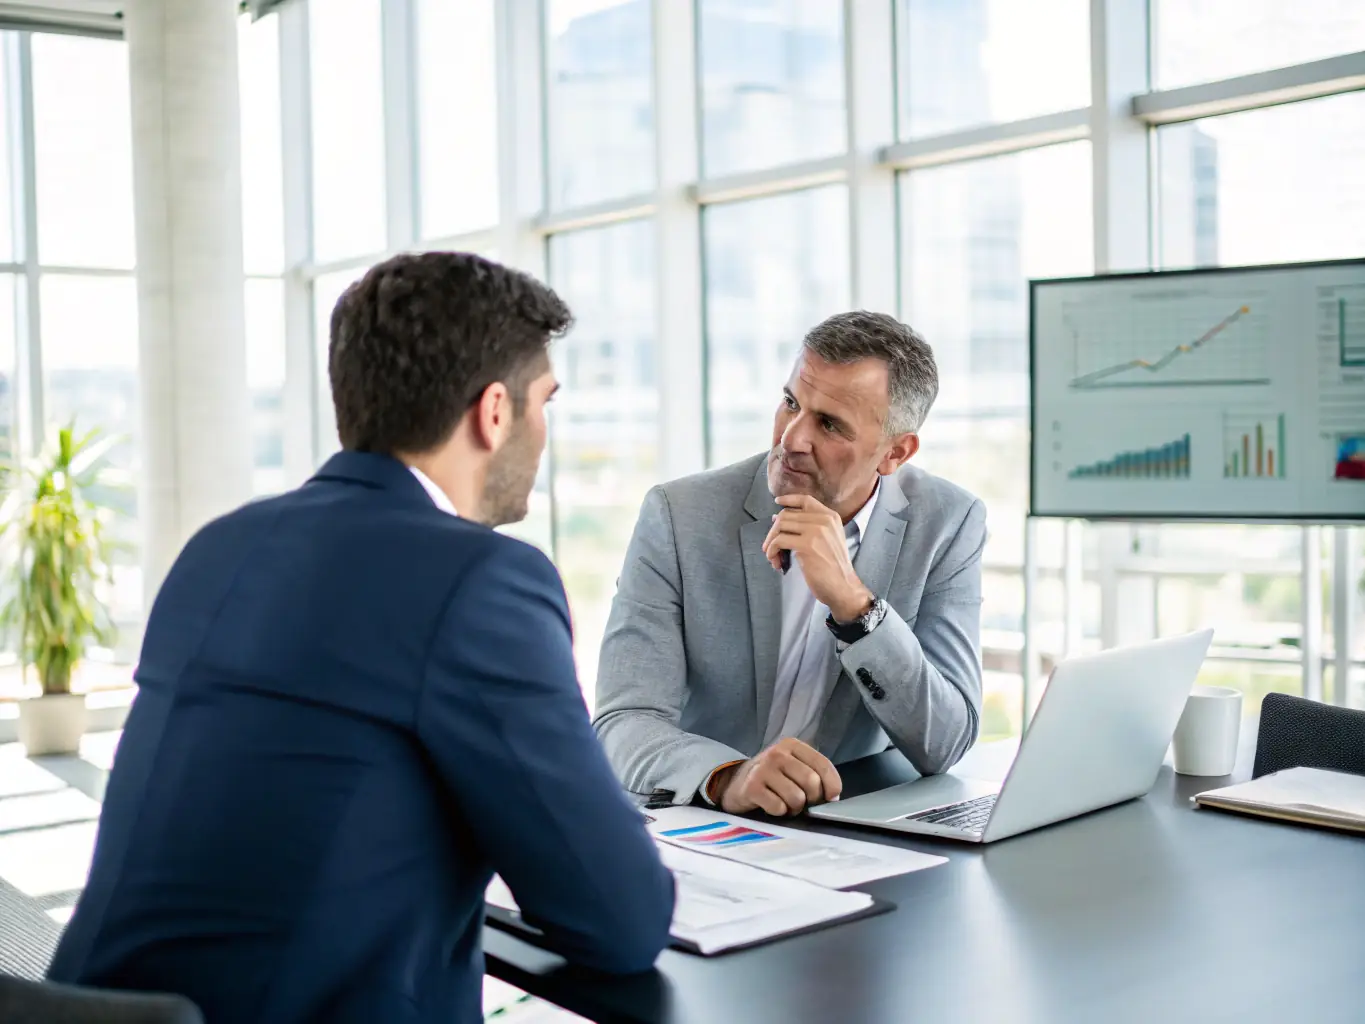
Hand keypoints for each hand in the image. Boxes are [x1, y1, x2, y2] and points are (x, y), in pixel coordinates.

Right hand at [713, 738, 842, 816]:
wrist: (735, 783)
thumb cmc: (772, 778)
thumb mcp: (793, 767)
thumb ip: (814, 775)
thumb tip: (833, 797)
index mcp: (792, 745)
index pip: (823, 765)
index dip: (832, 785)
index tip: (830, 797)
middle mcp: (778, 753)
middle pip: (811, 782)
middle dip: (812, 799)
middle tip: (803, 802)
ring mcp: (763, 769)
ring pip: (796, 797)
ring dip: (795, 808)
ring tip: (786, 804)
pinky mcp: (751, 787)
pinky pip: (778, 807)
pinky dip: (780, 812)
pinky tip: (773, 806)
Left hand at [762, 494, 872, 621]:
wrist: (844, 587)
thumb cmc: (833, 568)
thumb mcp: (828, 540)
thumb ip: (809, 527)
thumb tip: (778, 518)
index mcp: (831, 517)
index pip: (805, 500)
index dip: (788, 499)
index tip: (777, 501)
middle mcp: (824, 520)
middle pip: (787, 515)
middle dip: (773, 531)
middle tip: (770, 547)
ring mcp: (816, 531)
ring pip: (780, 526)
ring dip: (770, 543)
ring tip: (774, 557)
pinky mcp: (807, 545)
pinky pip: (779, 541)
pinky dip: (772, 551)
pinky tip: (776, 562)